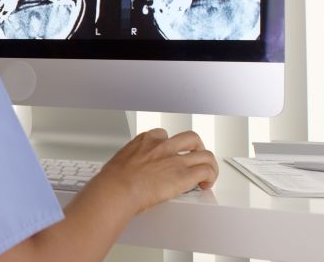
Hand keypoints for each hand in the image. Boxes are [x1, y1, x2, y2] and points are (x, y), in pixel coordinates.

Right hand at [89, 129, 217, 214]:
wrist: (117, 190)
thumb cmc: (114, 181)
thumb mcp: (120, 162)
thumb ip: (133, 162)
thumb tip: (134, 172)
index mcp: (145, 141)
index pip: (165, 135)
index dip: (172, 145)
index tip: (172, 154)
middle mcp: (163, 146)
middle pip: (191, 138)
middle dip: (197, 148)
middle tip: (195, 159)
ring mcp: (175, 160)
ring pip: (205, 154)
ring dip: (208, 165)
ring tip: (206, 175)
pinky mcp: (184, 175)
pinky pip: (207, 171)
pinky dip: (210, 177)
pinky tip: (204, 185)